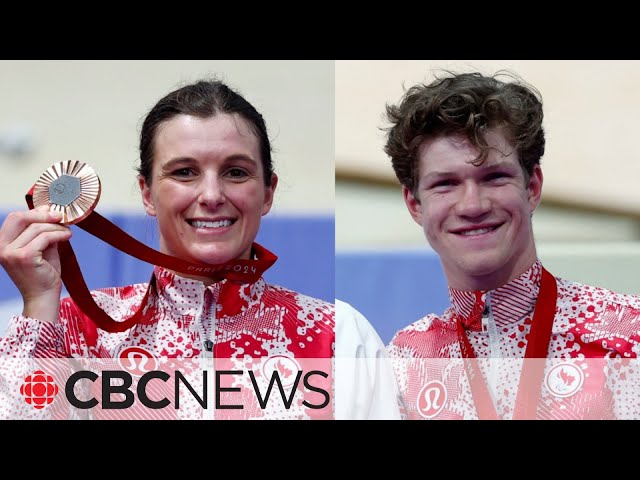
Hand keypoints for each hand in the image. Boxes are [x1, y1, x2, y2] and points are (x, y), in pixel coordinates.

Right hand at [0, 205, 71, 321]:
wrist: (43, 297)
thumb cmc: (42, 273)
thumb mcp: (40, 248)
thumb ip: (41, 232)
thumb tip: (51, 212)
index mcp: (1, 244)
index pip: (14, 218)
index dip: (34, 211)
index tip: (51, 210)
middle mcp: (1, 248)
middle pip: (20, 218)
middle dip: (43, 214)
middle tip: (61, 216)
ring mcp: (11, 252)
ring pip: (37, 228)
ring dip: (56, 227)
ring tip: (67, 231)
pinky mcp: (25, 257)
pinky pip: (45, 237)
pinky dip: (59, 234)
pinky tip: (68, 236)